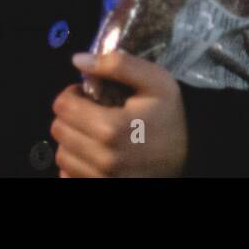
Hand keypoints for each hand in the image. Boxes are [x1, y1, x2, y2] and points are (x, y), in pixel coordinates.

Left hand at [49, 50, 187, 176]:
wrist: (189, 158)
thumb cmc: (170, 117)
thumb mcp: (156, 81)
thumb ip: (118, 65)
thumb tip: (78, 59)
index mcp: (111, 128)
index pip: (62, 106)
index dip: (72, 94)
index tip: (89, 94)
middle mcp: (101, 158)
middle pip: (59, 130)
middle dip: (71, 116)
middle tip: (92, 112)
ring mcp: (100, 179)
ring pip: (61, 154)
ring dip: (71, 139)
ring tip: (93, 132)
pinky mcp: (101, 189)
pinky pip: (68, 175)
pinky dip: (75, 162)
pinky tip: (94, 153)